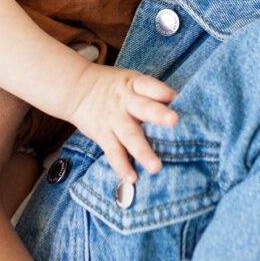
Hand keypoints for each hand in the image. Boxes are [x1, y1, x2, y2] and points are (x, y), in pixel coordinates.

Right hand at [70, 62, 177, 181]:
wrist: (77, 88)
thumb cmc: (113, 87)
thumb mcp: (130, 82)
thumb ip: (151, 94)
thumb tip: (182, 107)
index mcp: (135, 85)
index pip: (151, 86)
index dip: (164, 92)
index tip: (180, 100)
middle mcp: (126, 102)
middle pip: (144, 108)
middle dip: (159, 115)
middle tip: (175, 121)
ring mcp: (114, 119)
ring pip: (130, 135)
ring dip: (143, 152)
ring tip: (156, 167)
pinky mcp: (103, 135)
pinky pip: (113, 152)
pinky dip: (122, 166)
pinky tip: (132, 178)